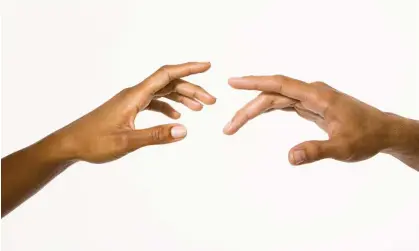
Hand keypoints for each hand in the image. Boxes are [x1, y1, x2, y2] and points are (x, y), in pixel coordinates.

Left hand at [56, 62, 215, 162]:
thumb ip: (156, 136)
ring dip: (182, 97)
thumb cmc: (93, 141)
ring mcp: (131, 100)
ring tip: (200, 108)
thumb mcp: (126, 142)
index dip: (188, 69)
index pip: (166, 75)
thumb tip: (184, 130)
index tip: (207, 66)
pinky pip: (154, 102)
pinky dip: (168, 106)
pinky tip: (177, 115)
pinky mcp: (129, 108)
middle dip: (192, 88)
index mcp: (134, 96)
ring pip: (162, 92)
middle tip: (211, 101)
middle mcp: (134, 93)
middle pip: (168, 83)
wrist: (70, 143)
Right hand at [223, 75, 416, 165]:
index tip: (233, 82)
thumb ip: (317, 151)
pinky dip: (267, 109)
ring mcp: (310, 98)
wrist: (382, 131)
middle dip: (248, 110)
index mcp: (317, 96)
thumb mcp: (343, 148)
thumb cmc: (366, 137)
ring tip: (235, 124)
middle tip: (228, 128)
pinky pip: (283, 104)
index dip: (255, 82)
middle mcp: (311, 93)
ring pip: (275, 99)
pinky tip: (256, 115)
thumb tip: (289, 157)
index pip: (280, 85)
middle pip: (272, 95)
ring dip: (254, 111)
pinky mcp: (310, 106)